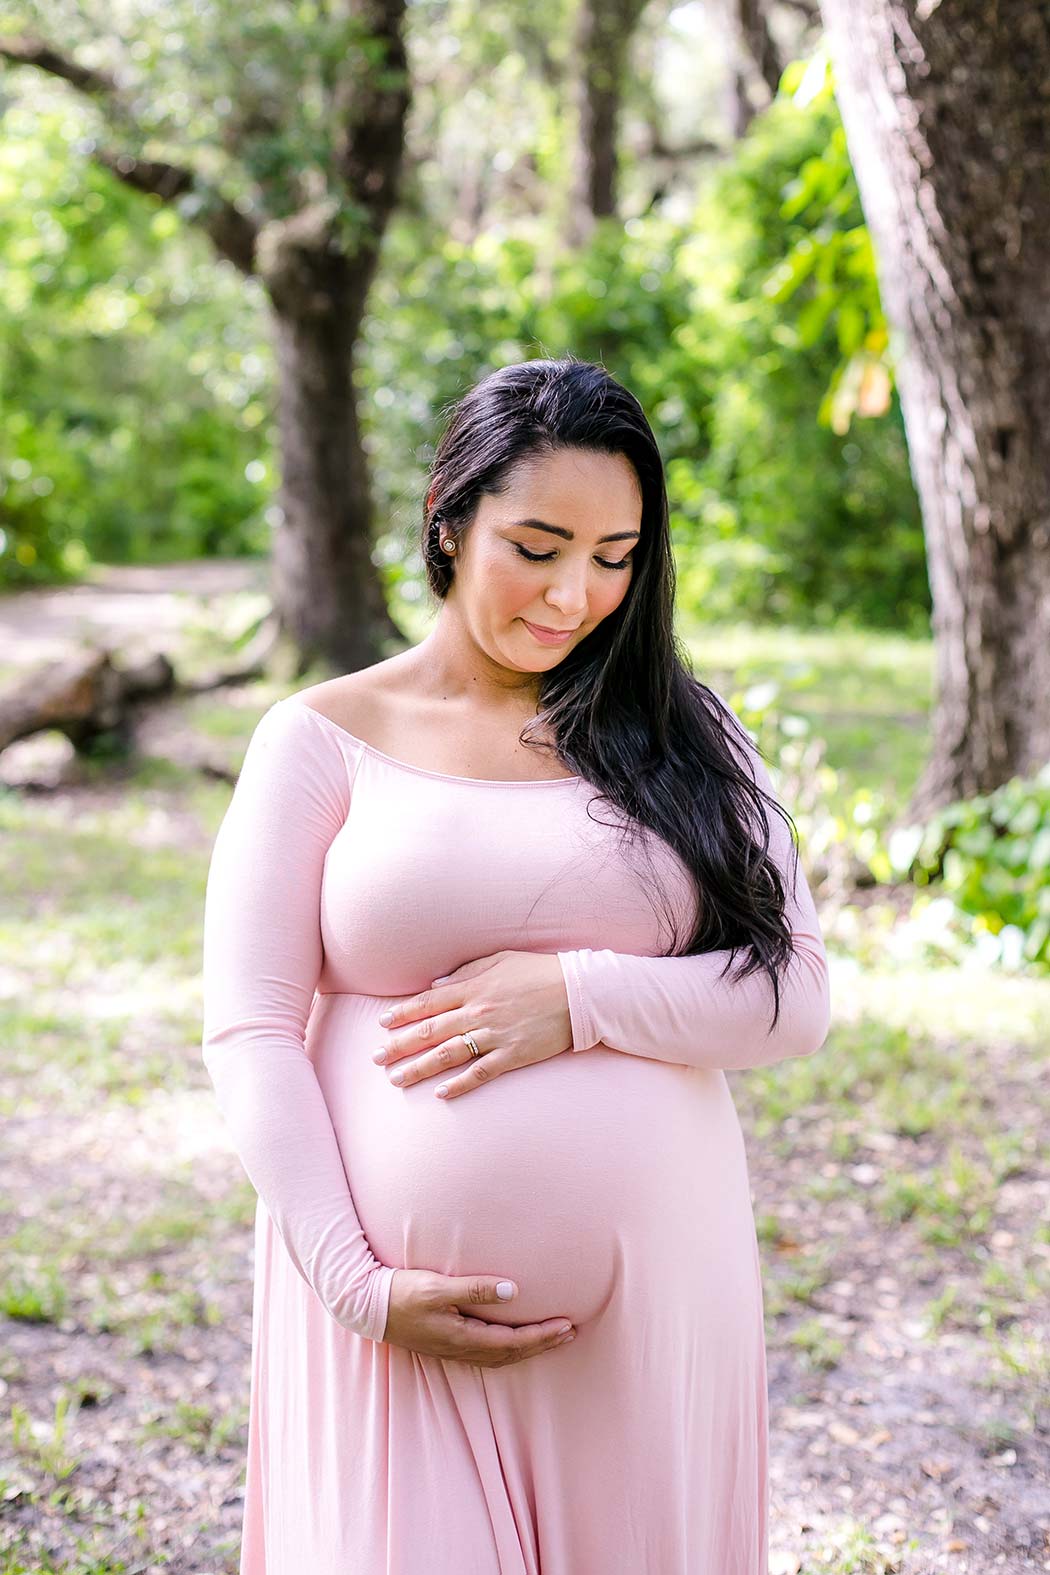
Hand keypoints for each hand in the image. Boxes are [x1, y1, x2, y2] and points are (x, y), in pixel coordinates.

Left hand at [373, 950, 571, 1098]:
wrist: (579, 992)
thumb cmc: (540, 971)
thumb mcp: (501, 959)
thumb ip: (467, 971)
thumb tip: (437, 986)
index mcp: (475, 988)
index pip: (429, 1002)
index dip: (403, 1014)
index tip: (382, 1024)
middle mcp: (478, 1013)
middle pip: (430, 1031)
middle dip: (400, 1045)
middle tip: (377, 1057)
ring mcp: (495, 1036)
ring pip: (448, 1055)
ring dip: (420, 1068)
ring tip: (397, 1079)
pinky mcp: (513, 1055)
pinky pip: (480, 1073)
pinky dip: (460, 1084)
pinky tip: (441, 1094)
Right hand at [383, 1268, 575, 1363]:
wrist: (366, 1306)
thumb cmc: (401, 1293)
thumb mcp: (438, 1288)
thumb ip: (475, 1290)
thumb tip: (512, 1291)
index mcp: (463, 1338)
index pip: (513, 1342)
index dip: (542, 1336)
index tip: (567, 1326)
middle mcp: (461, 1348)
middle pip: (512, 1353)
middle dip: (543, 1344)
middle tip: (570, 1333)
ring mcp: (453, 1348)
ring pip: (501, 1355)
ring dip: (529, 1346)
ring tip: (551, 1336)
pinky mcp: (447, 1341)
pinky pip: (488, 1351)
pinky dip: (509, 1347)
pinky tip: (513, 1338)